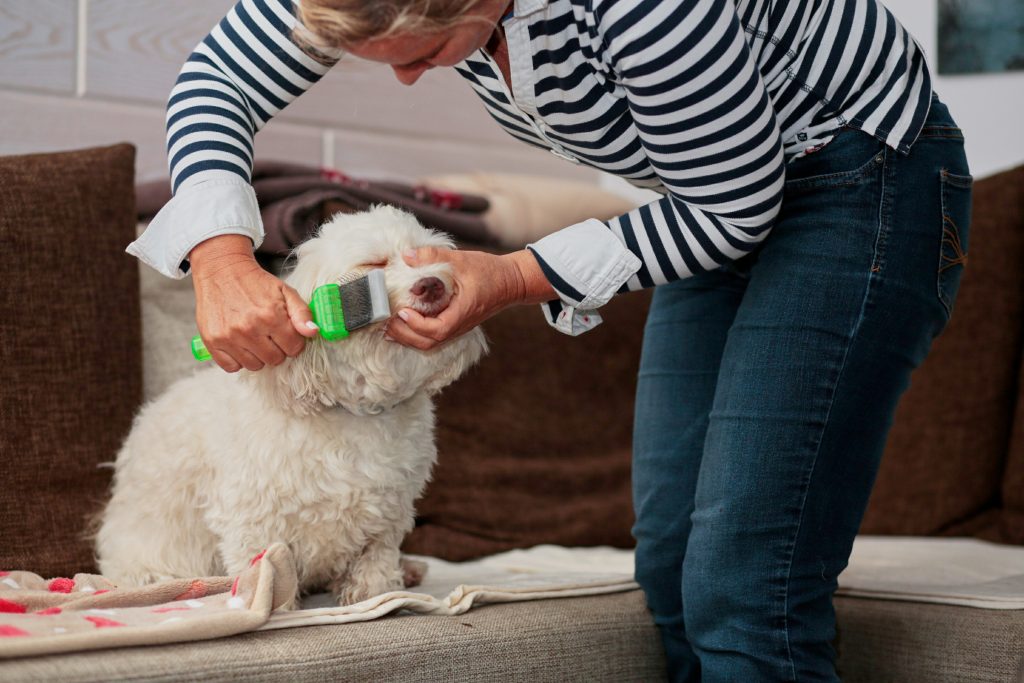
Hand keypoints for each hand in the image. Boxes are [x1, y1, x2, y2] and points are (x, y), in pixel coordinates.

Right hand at [190, 235, 319, 371]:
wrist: (222, 271)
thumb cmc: (256, 283)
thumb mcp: (285, 292)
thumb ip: (303, 313)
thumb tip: (313, 332)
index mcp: (271, 316)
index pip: (294, 348)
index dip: (293, 341)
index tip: (285, 332)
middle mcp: (249, 329)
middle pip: (275, 359)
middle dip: (277, 348)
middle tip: (269, 333)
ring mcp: (229, 337)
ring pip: (255, 366)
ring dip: (258, 355)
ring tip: (254, 336)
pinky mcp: (212, 341)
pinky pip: (232, 367)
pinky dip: (237, 359)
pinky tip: (240, 343)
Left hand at [386, 247, 555, 349]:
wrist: (512, 282)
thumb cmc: (489, 270)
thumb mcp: (462, 259)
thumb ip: (434, 256)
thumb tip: (406, 255)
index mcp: (464, 311)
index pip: (438, 329)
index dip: (417, 325)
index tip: (402, 312)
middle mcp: (461, 324)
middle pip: (430, 342)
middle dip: (405, 336)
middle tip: (385, 322)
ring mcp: (459, 327)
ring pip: (431, 343)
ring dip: (408, 338)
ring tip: (388, 327)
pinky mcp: (457, 325)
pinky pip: (434, 337)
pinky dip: (416, 334)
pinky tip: (403, 325)